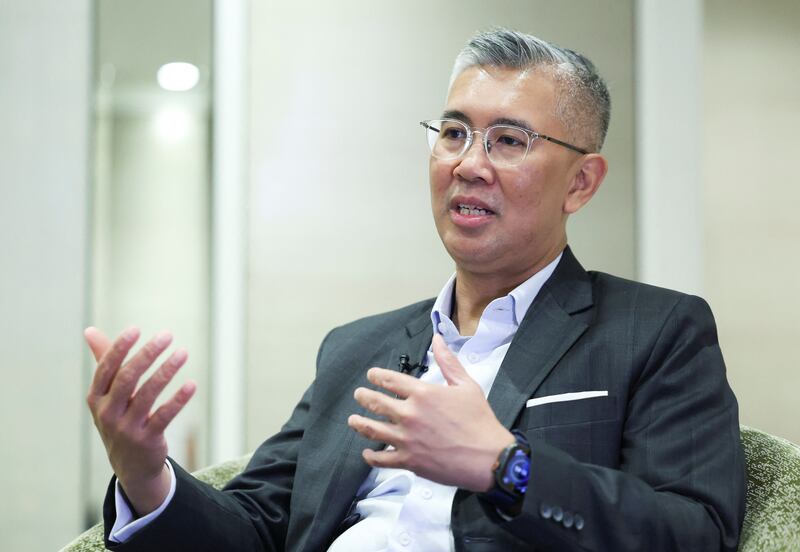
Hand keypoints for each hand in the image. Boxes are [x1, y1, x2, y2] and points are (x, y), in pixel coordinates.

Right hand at [84, 326, 195, 514]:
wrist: (129, 465)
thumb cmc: (119, 418)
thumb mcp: (107, 394)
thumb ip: (104, 361)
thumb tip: (90, 330)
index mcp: (96, 398)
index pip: (106, 369)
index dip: (119, 348)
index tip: (135, 329)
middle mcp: (108, 413)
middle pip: (127, 378)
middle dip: (147, 354)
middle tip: (167, 335)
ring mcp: (127, 428)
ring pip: (148, 395)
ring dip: (166, 371)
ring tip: (183, 353)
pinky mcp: (147, 440)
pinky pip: (164, 416)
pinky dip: (178, 400)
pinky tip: (192, 385)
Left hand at [348, 334, 513, 491]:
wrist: (489, 458)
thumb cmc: (480, 421)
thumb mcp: (467, 385)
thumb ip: (448, 362)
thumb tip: (437, 340)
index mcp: (423, 393)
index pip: (390, 380)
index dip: (377, 376)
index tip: (371, 375)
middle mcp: (410, 414)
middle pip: (376, 403)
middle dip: (364, 397)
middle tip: (359, 395)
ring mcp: (406, 439)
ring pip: (372, 429)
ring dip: (359, 423)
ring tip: (353, 420)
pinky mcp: (409, 461)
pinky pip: (381, 458)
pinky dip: (371, 456)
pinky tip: (368, 452)